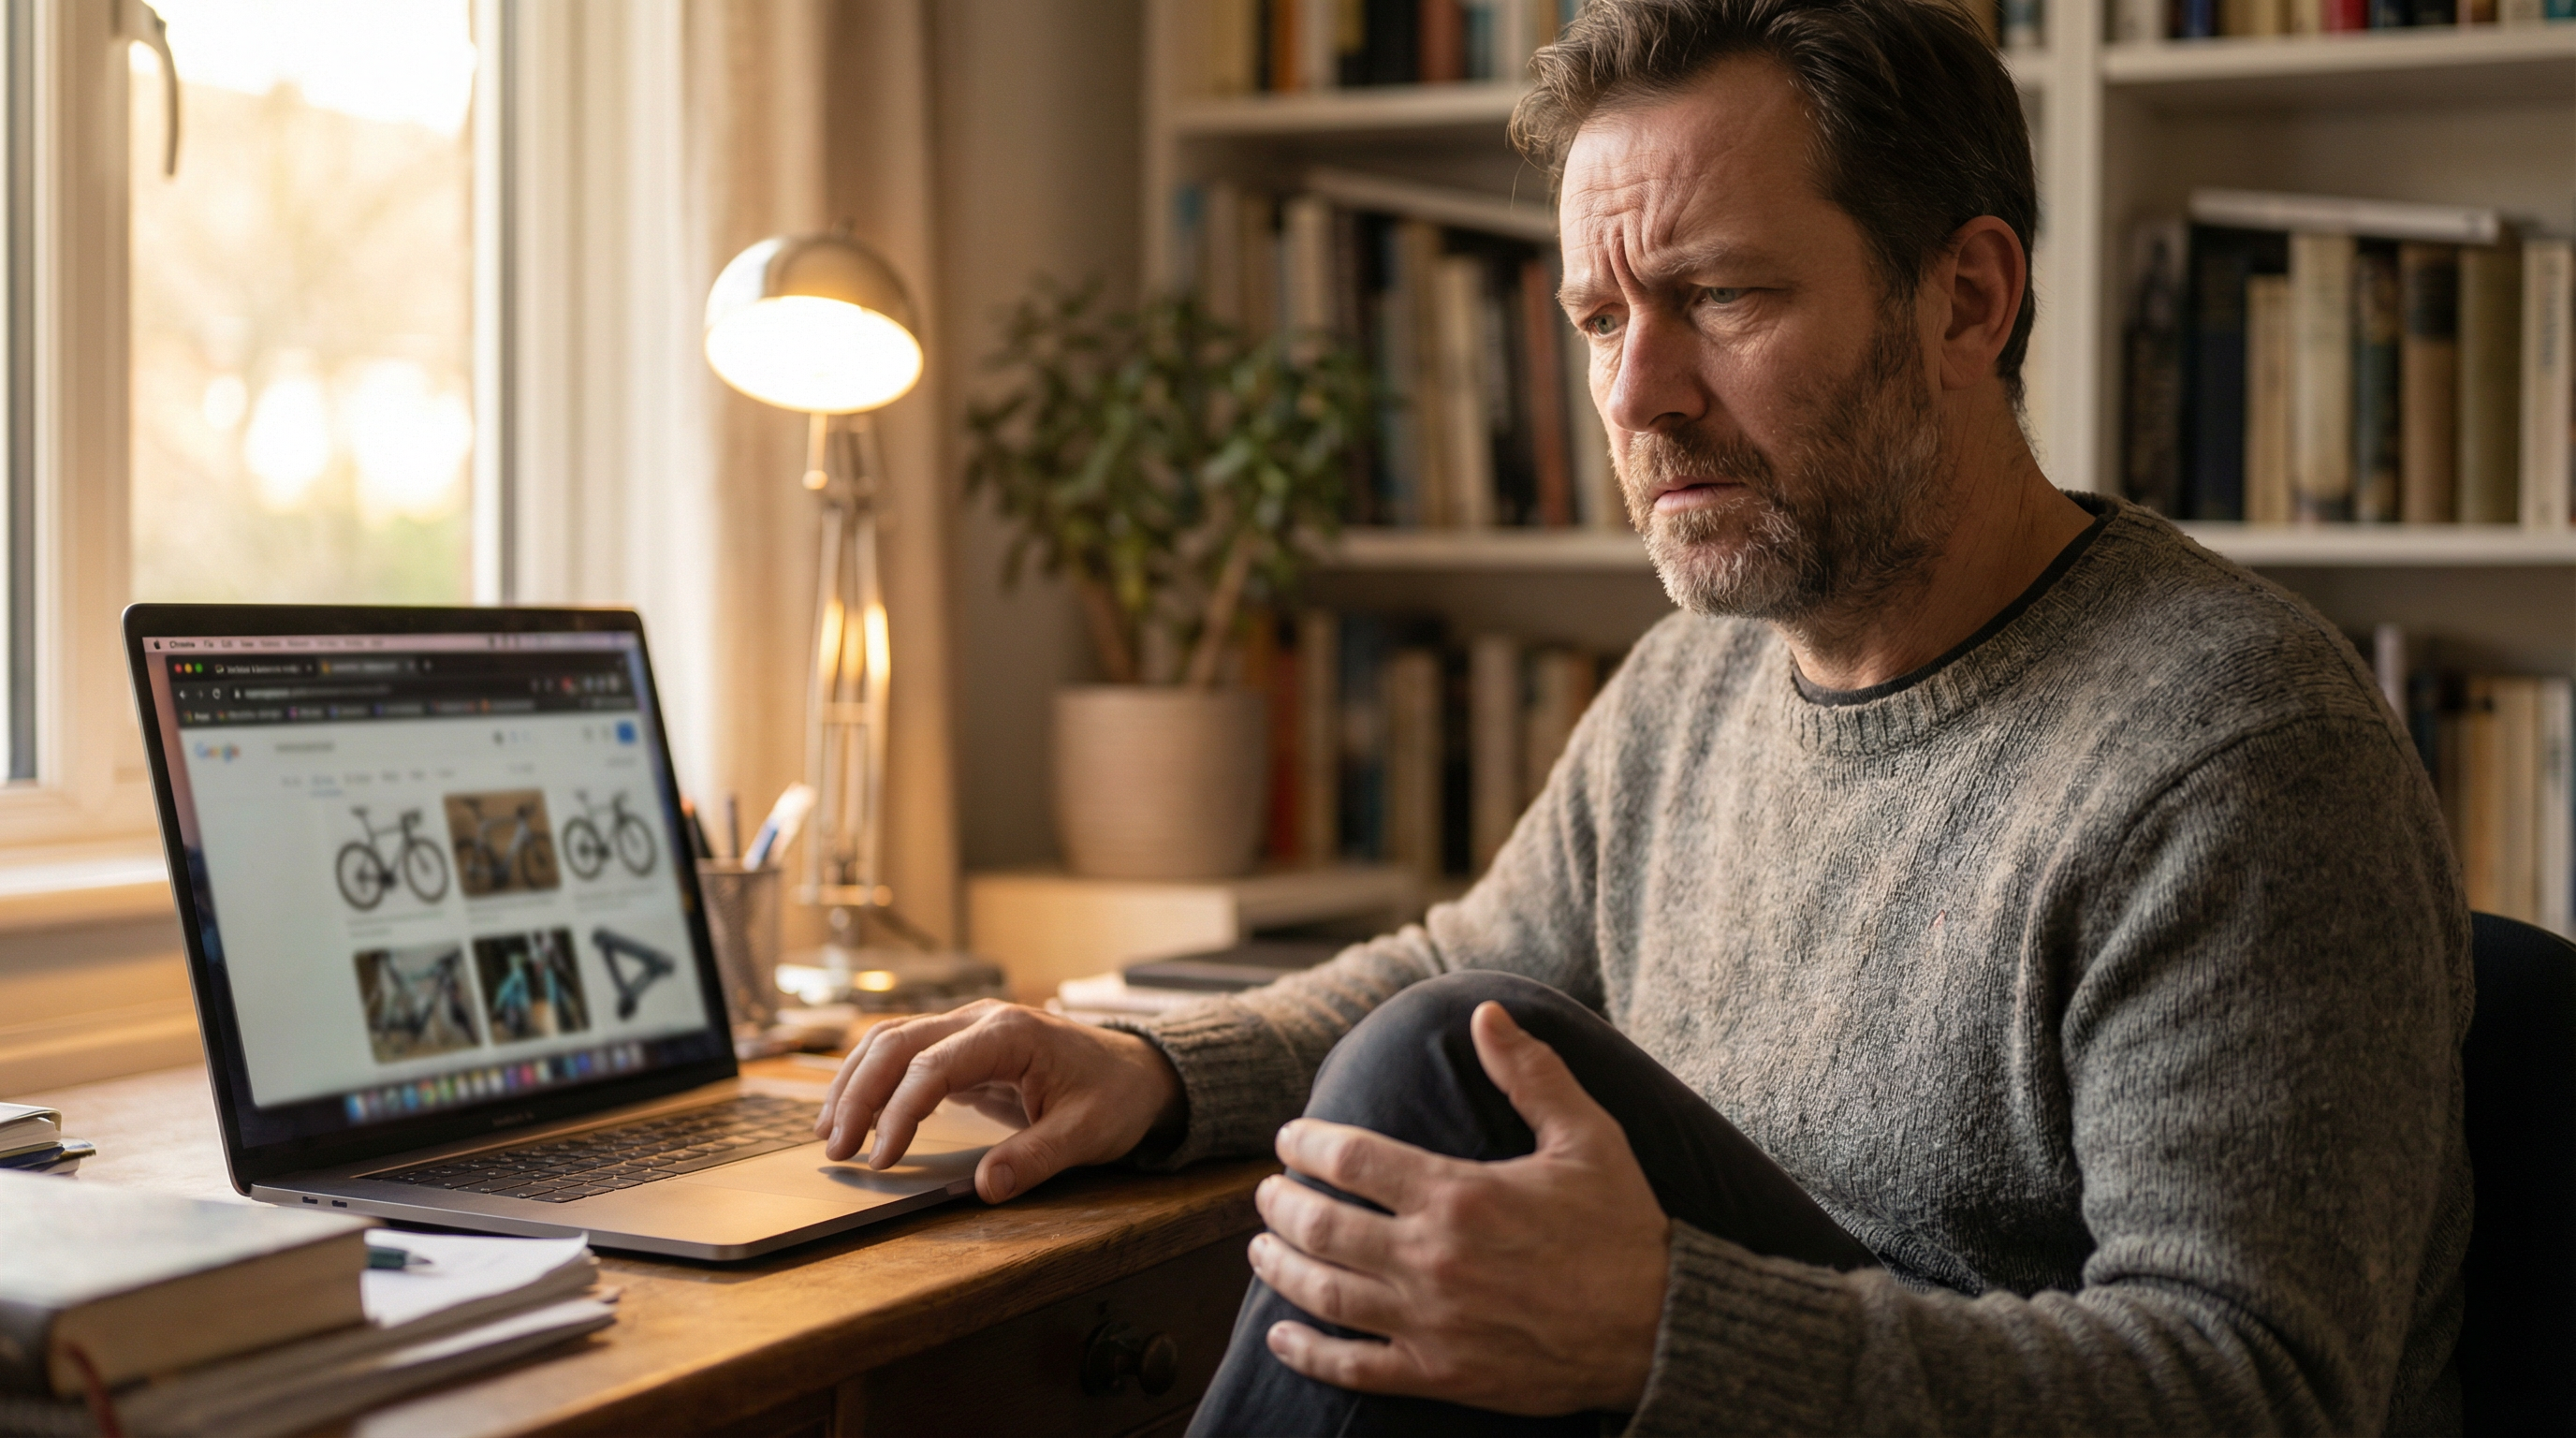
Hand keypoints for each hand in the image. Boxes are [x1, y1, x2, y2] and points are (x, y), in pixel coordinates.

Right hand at [811, 1000, 1183, 1202]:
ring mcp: (968, 1029)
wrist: (1138, 1071)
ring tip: (830, 1133)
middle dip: (858, 1095)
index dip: (899, 1113)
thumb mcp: (1086, 1133)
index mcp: (1009, 1033)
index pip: (933, 1066)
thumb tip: (984, 1187)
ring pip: (891, 1041)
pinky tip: (856, 1117)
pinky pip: (905, 1055)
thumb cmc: (1114, 1096)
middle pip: (896, 1044)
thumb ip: (1035, 1158)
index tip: (882, 1160)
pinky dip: (872, 1081)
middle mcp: (980, 1020)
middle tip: (836, 1149)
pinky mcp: (963, 1049)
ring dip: (855, 1083)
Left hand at [1251, 1002, 1669, 1414]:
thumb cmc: (1625, 1230)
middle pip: (1323, 1225)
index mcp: (1459, 1195)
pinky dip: (1308, 1353)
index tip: (1291, 1137)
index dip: (1308, 1144)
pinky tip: (1280, 1336)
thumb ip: (1530, 1073)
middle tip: (1266, 1191)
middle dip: (1282, 1203)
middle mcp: (1432, 1258)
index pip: (1352, 1160)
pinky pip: (1355, 1368)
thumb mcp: (1589, 1137)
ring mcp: (1431, 1323)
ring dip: (1281, 1268)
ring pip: (1326, 1293)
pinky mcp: (1441, 1375)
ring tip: (1261, 1248)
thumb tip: (1484, 1014)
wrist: (1662, 1330)